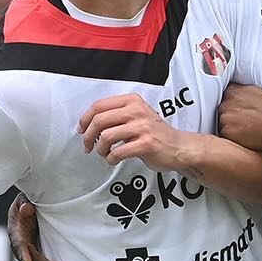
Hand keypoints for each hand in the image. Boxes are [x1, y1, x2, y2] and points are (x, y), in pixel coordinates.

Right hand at [8, 197, 63, 260]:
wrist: (26, 203)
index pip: (18, 244)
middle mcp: (19, 242)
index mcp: (15, 229)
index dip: (24, 254)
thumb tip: (26, 208)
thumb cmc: (26, 199)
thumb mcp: (24, 197)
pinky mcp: (33, 252)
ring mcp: (26, 249)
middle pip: (29, 260)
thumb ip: (24, 202)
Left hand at [78, 94, 197, 167]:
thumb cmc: (156, 134)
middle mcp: (137, 111)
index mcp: (132, 101)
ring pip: (106, 136)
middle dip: (88, 136)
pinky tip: (114, 159)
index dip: (85, 119)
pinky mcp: (146, 144)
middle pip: (99, 120)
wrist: (179, 147)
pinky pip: (118, 152)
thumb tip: (90, 124)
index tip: (82, 130)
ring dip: (100, 149)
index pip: (99, 106)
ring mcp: (142, 127)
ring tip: (104, 153)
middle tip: (88, 145)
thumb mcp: (137, 116)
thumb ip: (116, 115)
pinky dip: (111, 158)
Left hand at [216, 82, 261, 154]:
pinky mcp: (226, 131)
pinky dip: (231, 136)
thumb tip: (230, 89)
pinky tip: (243, 135)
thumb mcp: (257, 92)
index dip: (229, 102)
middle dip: (228, 114)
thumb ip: (240, 89)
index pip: (221, 94)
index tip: (236, 108)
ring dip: (229, 125)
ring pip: (221, 121)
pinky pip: (223, 134)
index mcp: (233, 90)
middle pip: (220, 108)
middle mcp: (226, 102)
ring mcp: (225, 117)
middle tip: (243, 119)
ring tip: (244, 128)